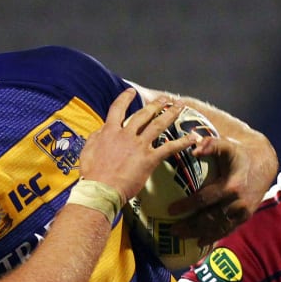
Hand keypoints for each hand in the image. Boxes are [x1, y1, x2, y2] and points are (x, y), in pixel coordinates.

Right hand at [79, 89, 197, 199]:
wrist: (101, 189)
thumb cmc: (92, 174)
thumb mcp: (88, 151)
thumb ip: (96, 137)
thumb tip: (102, 129)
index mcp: (110, 132)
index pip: (117, 109)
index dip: (125, 98)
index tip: (131, 92)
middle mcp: (126, 135)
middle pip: (143, 115)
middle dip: (156, 105)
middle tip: (165, 99)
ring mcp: (139, 146)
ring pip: (158, 125)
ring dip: (170, 114)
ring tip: (179, 107)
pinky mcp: (149, 159)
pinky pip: (169, 148)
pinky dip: (182, 142)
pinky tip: (193, 137)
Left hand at [165, 132, 276, 245]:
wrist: (264, 164)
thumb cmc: (239, 154)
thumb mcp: (227, 145)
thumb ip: (211, 144)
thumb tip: (194, 148)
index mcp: (232, 186)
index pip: (205, 199)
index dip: (187, 206)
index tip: (170, 210)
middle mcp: (238, 202)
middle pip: (210, 218)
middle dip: (190, 226)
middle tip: (172, 230)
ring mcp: (242, 212)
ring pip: (218, 227)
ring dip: (198, 234)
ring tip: (180, 236)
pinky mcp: (245, 217)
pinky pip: (228, 230)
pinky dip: (214, 237)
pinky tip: (200, 242)